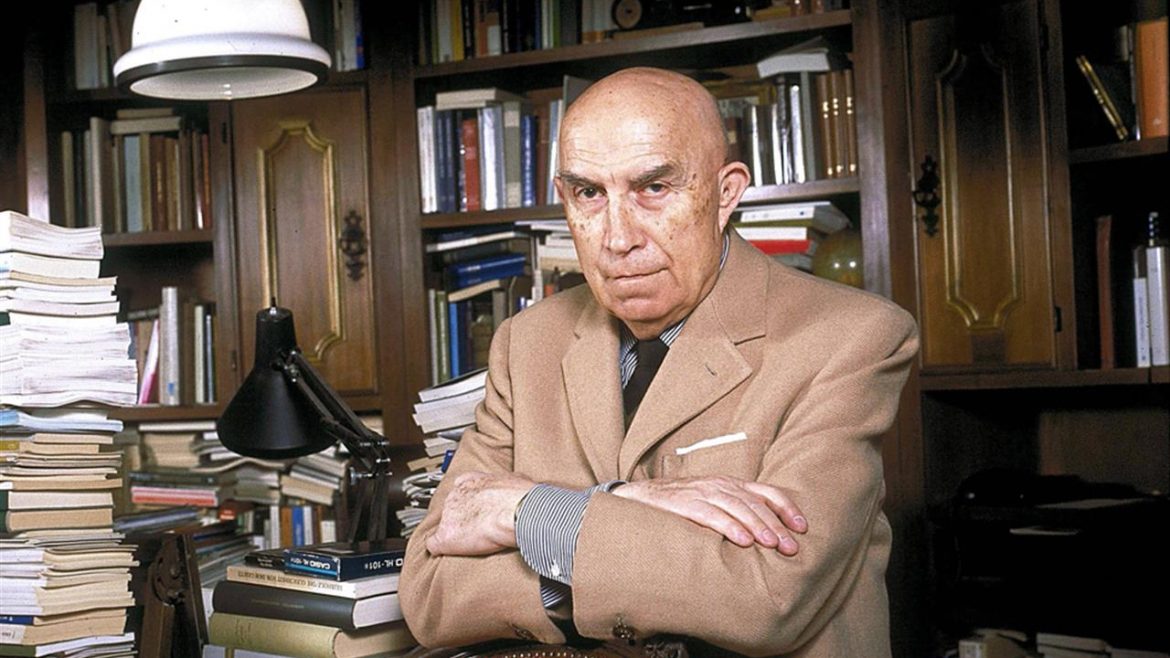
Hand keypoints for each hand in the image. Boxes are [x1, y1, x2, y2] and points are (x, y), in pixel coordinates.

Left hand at [425, 471, 534, 556]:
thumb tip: (518, 488)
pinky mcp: (446, 536)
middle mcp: (457, 494)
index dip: (467, 502)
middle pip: (451, 508)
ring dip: (455, 535)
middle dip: (462, 519)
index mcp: (472, 481)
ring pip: (444, 526)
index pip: (460, 488)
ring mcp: (448, 515)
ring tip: (471, 543)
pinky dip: (441, 550)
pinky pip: (434, 545)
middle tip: (477, 528)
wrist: (517, 511)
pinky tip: (450, 553)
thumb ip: (508, 484)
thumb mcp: (516, 481)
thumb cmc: (521, 497)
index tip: (474, 509)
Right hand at [612, 477, 807, 553]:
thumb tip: (768, 535)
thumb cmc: (680, 504)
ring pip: (737, 508)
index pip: (766, 492)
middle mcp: (720, 485)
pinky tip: (742, 541)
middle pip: (755, 504)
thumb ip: (736, 511)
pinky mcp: (684, 504)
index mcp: (730, 484)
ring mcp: (702, 493)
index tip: (802, 527)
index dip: (786, 508)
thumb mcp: (713, 502)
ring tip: (772, 545)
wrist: (639, 497)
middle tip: (791, 548)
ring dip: (757, 527)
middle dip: (776, 526)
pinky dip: (728, 527)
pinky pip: (710, 515)